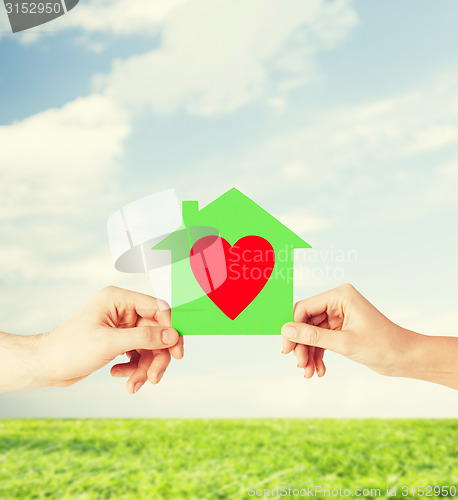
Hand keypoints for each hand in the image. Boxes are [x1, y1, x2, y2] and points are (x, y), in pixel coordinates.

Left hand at [34, 286, 182, 392]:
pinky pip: (138, 354)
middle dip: (156, 357)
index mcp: (119, 299)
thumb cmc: (69, 349)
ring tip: (133, 385)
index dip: (170, 329)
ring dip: (144, 368)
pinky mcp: (119, 342)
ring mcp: (121, 327)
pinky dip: (133, 368)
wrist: (46, 366)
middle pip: (156, 332)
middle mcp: (123, 310)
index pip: (158, 308)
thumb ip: (144, 337)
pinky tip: (118, 374)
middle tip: (155, 378)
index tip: (177, 352)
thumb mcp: (110, 343)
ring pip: (149, 346)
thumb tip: (172, 335)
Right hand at [281, 283, 457, 388]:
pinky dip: (318, 355)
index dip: (293, 328)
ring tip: (309, 373)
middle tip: (299, 364)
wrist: (406, 359)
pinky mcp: (341, 329)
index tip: (287, 349)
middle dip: (302, 345)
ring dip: (308, 353)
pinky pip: (321, 341)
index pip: (305, 308)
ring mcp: (339, 316)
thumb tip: (286, 331)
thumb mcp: (344, 343)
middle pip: (306, 322)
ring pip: (312, 334)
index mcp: (340, 296)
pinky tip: (319, 371)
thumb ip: (313, 337)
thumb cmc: (382, 345)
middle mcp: (338, 302)